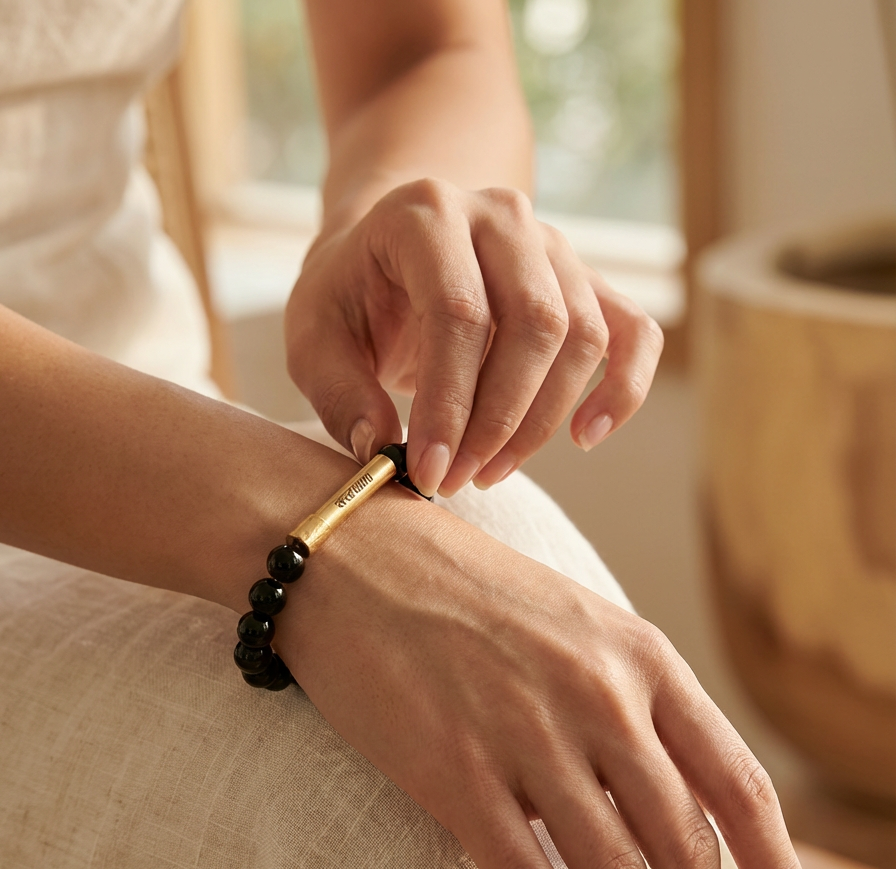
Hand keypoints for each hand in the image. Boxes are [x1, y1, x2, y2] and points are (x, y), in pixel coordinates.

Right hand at [274, 483, 815, 868]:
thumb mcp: (577, 622)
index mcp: (642, 658)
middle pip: (683, 843)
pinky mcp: (455, 771)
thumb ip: (631, 697)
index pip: (736, 783)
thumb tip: (669, 796)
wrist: (354, 559)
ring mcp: (527, 734)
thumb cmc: (464, 590)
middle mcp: (599, 697)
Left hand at [285, 179, 663, 496]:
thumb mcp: (313, 337)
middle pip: (536, 323)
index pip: (459, 312)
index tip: (429, 471)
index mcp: (426, 213)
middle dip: (499, 420)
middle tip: (457, 478)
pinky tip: (585, 437)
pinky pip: (634, 334)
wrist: (389, 249)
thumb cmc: (350, 294)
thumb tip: (382, 451)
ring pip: (582, 337)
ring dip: (542, 420)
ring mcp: (553, 246)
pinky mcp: (585, 283)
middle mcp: (501, 215)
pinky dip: (622, 390)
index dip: (449, 403)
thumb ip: (340, 394)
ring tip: (489, 469)